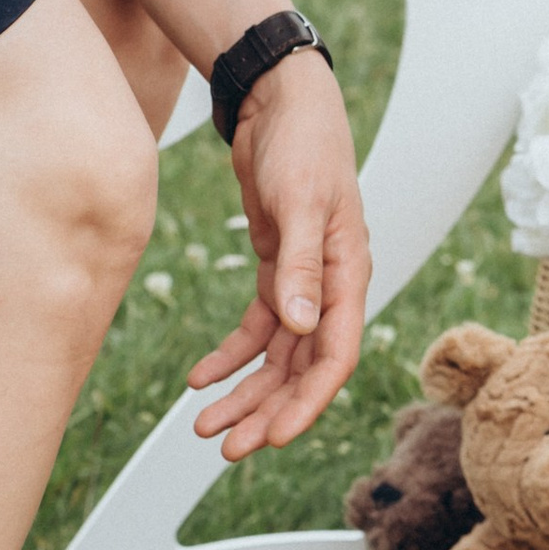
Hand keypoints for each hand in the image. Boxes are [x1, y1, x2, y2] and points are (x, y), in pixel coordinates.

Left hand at [186, 52, 372, 456]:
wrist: (280, 102)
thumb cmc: (302, 143)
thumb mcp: (299, 201)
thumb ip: (302, 266)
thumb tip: (302, 329)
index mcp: (348, 273)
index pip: (335, 355)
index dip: (306, 403)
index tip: (272, 438)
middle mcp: (330, 286)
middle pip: (303, 367)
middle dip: (268, 410)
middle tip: (226, 447)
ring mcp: (303, 280)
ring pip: (278, 356)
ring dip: (245, 392)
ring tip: (203, 424)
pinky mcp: (277, 269)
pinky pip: (257, 328)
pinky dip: (230, 355)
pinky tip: (199, 377)